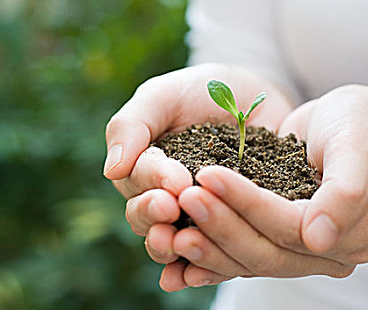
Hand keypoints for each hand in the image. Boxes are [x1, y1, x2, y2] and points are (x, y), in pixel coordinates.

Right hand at [103, 63, 293, 281]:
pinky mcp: (226, 226)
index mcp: (144, 166)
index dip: (152, 182)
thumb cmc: (204, 89)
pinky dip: (199, 268)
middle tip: (172, 208)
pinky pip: (209, 253)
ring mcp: (194, 213)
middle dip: (154, 216)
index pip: (136, 181)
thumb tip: (111, 171)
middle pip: (145, 217)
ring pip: (170, 240)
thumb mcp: (164, 95)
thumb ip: (132, 125)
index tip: (175, 181)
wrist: (256, 97)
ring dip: (169, 247)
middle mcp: (164, 195)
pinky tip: (192, 277)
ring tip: (180, 244)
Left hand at [159, 85, 367, 290]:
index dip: (247, 204)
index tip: (208, 174)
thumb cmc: (360, 127)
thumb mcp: (357, 148)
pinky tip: (176, 251)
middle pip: (263, 251)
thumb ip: (344, 192)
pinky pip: (237, 254)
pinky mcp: (272, 238)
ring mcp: (296, 250)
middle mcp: (324, 252)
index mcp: (352, 235)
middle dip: (219, 225)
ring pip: (245, 259)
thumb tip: (318, 237)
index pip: (288, 226)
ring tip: (169, 227)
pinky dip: (208, 254)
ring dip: (207, 244)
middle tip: (182, 197)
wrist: (352, 124)